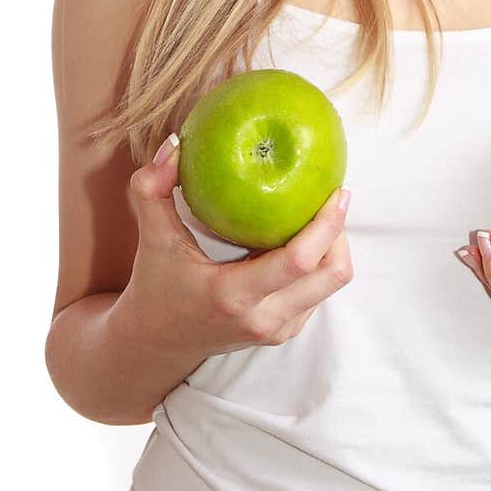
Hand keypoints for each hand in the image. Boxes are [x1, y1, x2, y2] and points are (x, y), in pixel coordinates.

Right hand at [126, 138, 352, 358]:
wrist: (155, 344)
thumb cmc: (155, 286)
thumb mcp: (150, 237)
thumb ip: (151, 188)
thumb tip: (173, 146)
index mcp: (233, 295)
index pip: (299, 262)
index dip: (327, 225)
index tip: (337, 191)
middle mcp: (262, 318)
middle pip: (331, 275)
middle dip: (340, 231)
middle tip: (334, 196)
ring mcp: (276, 330)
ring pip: (331, 285)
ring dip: (334, 247)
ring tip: (319, 213)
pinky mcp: (283, 332)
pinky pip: (319, 294)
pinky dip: (321, 264)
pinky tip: (305, 237)